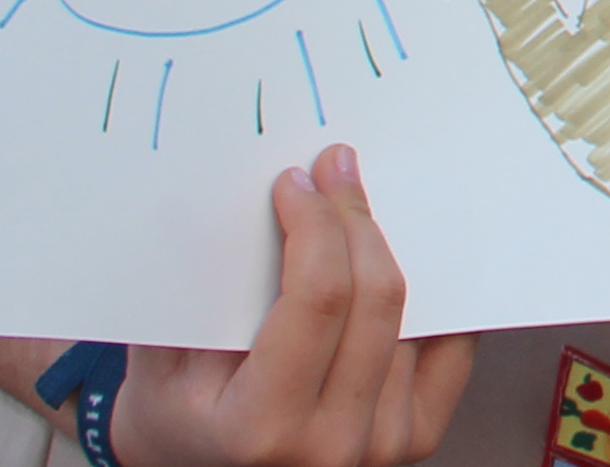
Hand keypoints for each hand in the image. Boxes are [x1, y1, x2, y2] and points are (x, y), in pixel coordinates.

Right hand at [110, 150, 474, 466]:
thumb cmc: (175, 416)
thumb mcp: (160, 361)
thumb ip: (197, 291)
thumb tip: (250, 193)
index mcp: (261, 429)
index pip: (317, 299)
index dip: (315, 224)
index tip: (298, 180)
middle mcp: (331, 444)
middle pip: (376, 296)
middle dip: (355, 218)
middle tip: (336, 170)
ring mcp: (382, 445)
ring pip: (414, 314)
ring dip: (387, 250)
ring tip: (357, 210)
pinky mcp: (417, 438)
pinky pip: (450, 343)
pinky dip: (433, 292)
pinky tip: (407, 253)